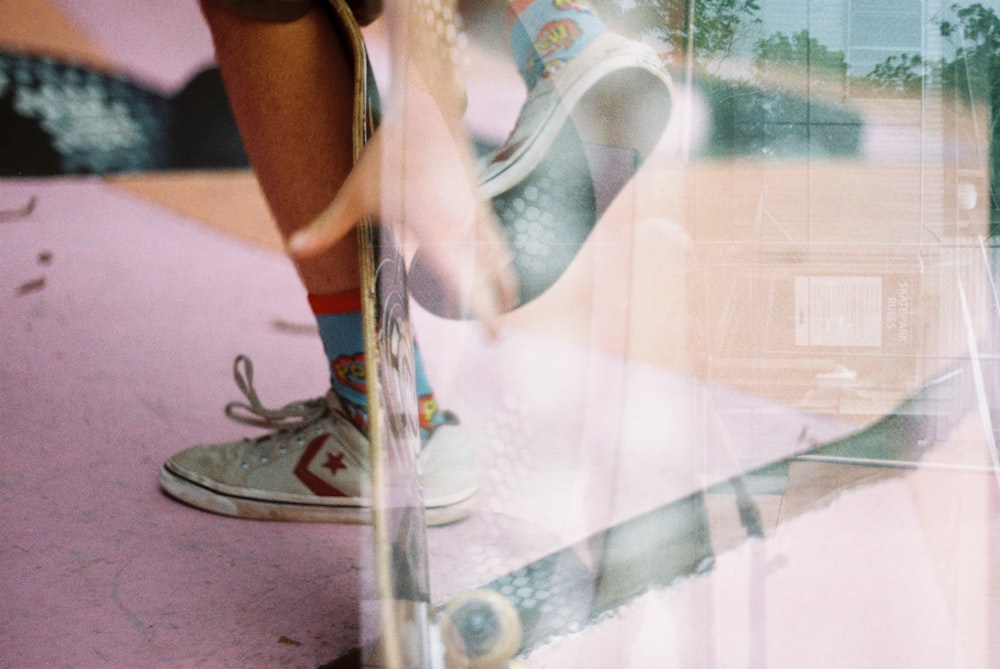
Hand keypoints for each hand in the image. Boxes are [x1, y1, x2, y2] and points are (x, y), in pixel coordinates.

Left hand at [288, 75, 517, 331]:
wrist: (426, 110)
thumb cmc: (391, 154)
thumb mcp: (356, 193)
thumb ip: (329, 225)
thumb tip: (293, 247)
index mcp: (434, 230)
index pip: (461, 278)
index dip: (479, 306)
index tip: (492, 331)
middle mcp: (459, 225)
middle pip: (484, 275)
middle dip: (493, 308)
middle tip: (498, 340)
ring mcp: (473, 212)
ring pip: (495, 255)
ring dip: (501, 281)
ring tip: (505, 305)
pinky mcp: (477, 199)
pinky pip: (494, 235)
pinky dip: (499, 254)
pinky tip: (502, 263)